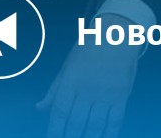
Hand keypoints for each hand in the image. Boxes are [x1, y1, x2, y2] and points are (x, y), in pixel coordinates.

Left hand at [36, 15, 139, 137]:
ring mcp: (106, 92)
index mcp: (71, 81)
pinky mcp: (122, 94)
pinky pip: (115, 119)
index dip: (54, 130)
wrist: (117, 34)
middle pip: (76, 122)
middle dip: (70, 137)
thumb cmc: (89, 49)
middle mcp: (88, 89)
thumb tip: (39, 109)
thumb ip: (54, 90)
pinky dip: (110, 133)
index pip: (60, 112)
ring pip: (95, 125)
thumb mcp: (67, 66)